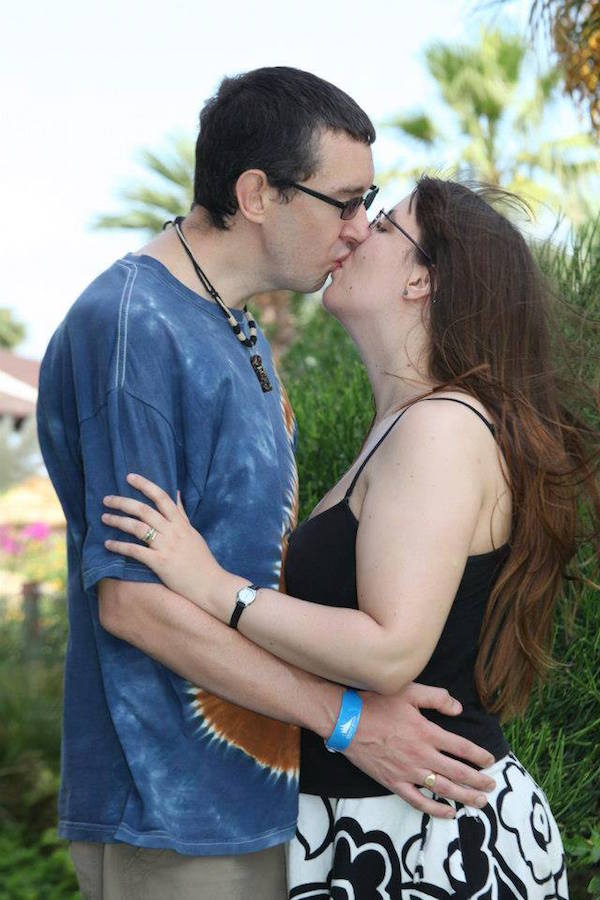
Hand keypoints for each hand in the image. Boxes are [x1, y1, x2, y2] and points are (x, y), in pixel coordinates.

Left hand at [101, 473, 223, 607]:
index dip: (145, 485)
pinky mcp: (160, 563)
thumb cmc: (202, 560)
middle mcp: (173, 531)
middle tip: (107, 499)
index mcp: (181, 523)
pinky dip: (120, 546)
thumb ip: (182, 514)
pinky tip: (108, 544)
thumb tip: (177, 493)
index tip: (129, 477)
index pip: (162, 497)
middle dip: (123, 502)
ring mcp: (166, 547)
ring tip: (104, 517)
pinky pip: (136, 551)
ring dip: (118, 521)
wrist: (211, 584)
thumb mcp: (193, 533)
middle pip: (144, 510)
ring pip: (138, 527)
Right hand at [343, 683, 496, 818]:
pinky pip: (418, 801)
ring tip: (480, 803)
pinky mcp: (394, 782)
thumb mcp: (408, 691)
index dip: (479, 756)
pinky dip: (435, 809)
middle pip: (458, 772)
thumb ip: (436, 698)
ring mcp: (408, 772)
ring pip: (443, 789)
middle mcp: (422, 755)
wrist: (347, 721)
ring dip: (464, 797)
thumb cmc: (376, 703)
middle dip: (478, 781)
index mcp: (427, 732)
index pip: (462, 748)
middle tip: (491, 786)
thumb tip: (459, 709)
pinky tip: (448, 812)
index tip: (490, 760)